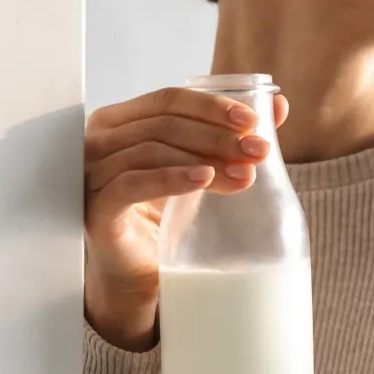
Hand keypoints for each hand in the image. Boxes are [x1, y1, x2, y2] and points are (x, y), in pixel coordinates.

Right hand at [83, 86, 289, 348]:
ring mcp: (94, 174)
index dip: (212, 106)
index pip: (168, 100)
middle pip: (164, 124)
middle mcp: (100, 140)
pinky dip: (171, 178)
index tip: (253, 121)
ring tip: (243, 174)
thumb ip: (232, 136)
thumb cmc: (163, 215)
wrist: (139, 274)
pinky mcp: (97, 208)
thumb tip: (279, 106)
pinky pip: (132, 184)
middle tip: (257, 150)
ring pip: (152, 150)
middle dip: (217, 136)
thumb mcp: (201, 167)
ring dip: (204, 158)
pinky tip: (204, 179)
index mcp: (122, 121)